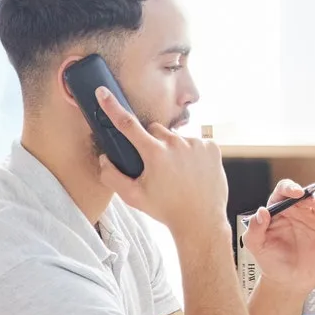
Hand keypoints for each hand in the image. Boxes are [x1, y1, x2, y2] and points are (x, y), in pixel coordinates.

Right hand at [91, 88, 229, 241]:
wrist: (200, 221)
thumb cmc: (166, 210)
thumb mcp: (133, 197)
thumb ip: (113, 177)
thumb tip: (104, 160)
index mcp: (154, 154)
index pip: (128, 125)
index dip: (113, 107)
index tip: (103, 92)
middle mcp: (176, 143)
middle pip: (154, 130)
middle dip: (151, 143)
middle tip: (155, 166)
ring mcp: (196, 143)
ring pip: (176, 137)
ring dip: (173, 149)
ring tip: (178, 173)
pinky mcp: (211, 146)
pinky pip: (195, 142)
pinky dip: (191, 153)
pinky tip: (192, 171)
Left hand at [241, 181, 314, 289]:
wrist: (289, 281)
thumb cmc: (271, 261)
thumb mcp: (256, 246)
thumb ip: (254, 229)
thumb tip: (261, 211)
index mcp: (279, 211)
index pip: (284, 192)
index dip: (289, 188)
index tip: (295, 193)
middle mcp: (298, 211)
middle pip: (305, 195)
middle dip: (308, 196)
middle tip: (311, 203)